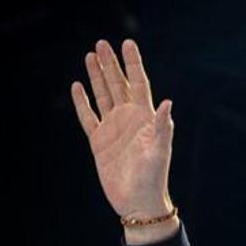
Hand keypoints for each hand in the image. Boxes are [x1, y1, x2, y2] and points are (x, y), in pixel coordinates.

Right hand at [70, 39, 174, 223]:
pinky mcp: (99, 142)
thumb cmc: (154, 178)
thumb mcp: (159, 152)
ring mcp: (113, 129)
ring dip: (97, 76)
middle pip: (119, 85)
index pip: (139, 84)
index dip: (133, 64)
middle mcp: (129, 120)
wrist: (138, 202)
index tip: (127, 43)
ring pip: (103, 96)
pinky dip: (83, 102)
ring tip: (90, 56)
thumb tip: (167, 103)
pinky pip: (88, 117)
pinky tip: (78, 86)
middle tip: (102, 43)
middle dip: (111, 64)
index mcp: (146, 119)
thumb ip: (162, 127)